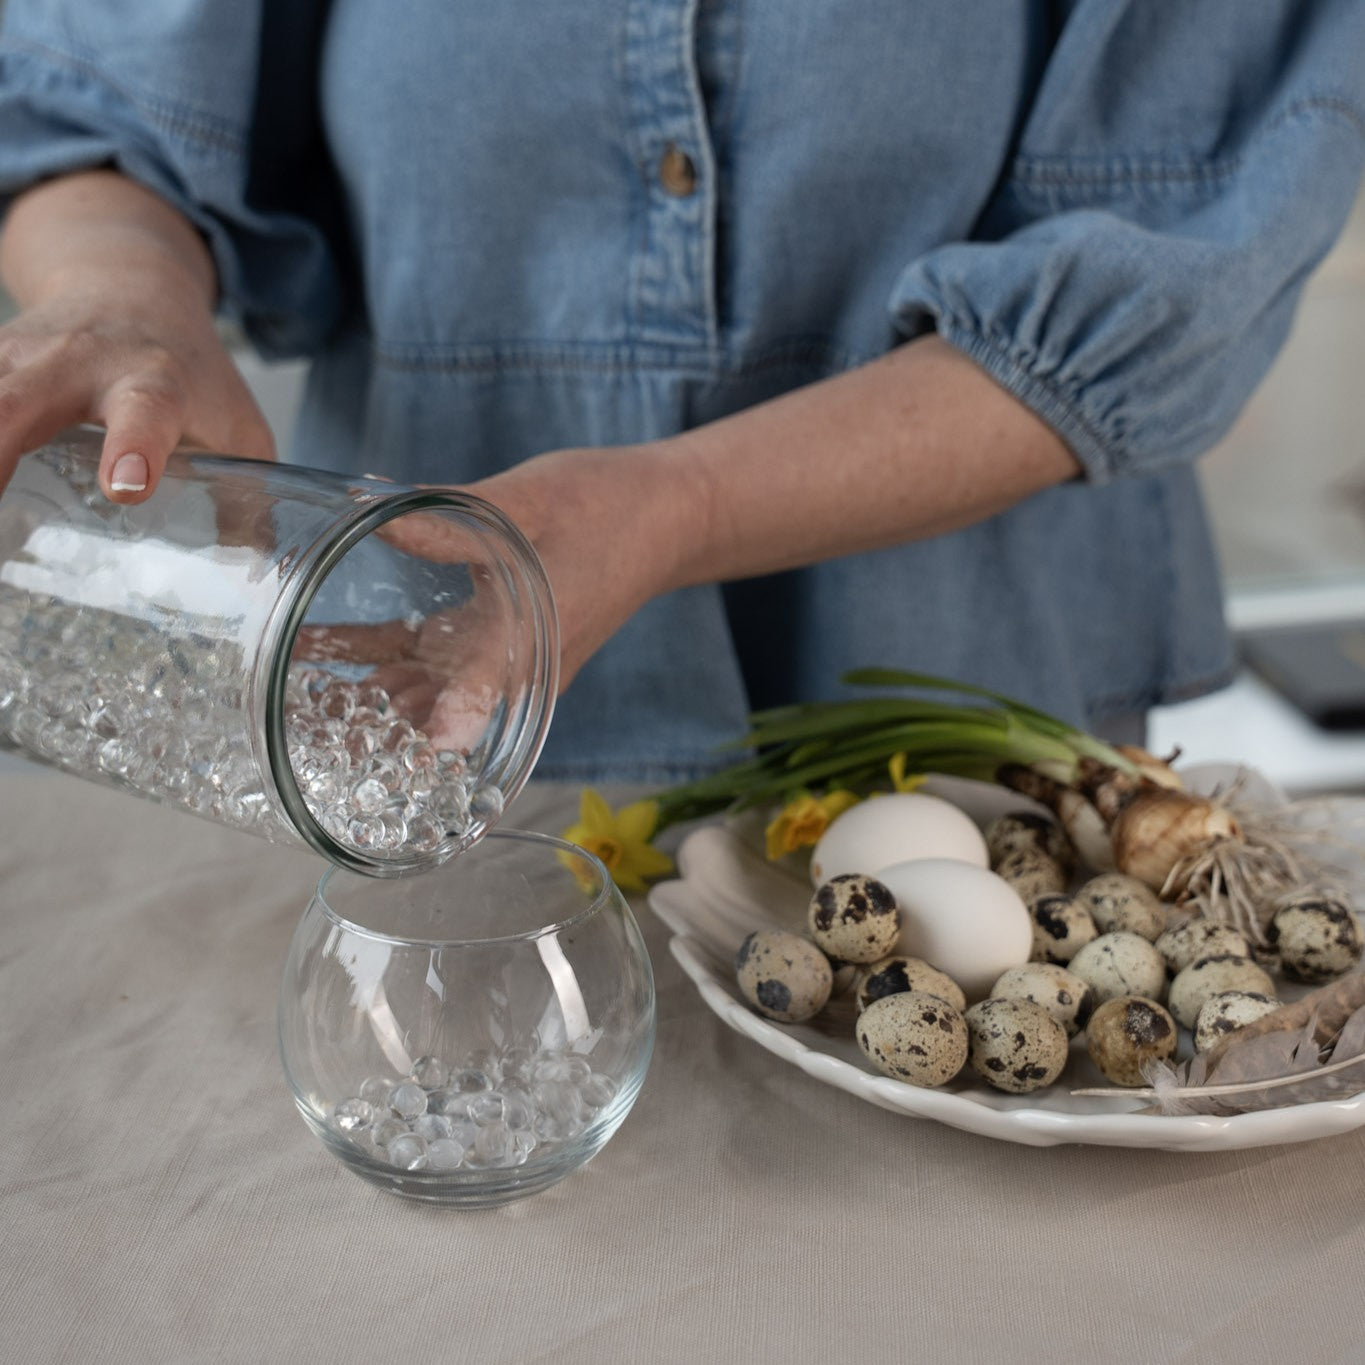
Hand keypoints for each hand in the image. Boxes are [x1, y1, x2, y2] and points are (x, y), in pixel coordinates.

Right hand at [0, 288, 274, 502]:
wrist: (130, 283)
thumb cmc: (191, 374)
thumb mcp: (239, 427)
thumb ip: (253, 499)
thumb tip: (260, 579)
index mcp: (154, 382)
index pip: (145, 413)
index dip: (135, 447)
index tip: (125, 486)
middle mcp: (75, 363)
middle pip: (15, 401)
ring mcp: (13, 357)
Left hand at [291, 442, 691, 748]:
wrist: (662, 516)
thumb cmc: (606, 507)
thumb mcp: (528, 502)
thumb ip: (450, 519)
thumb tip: (372, 515)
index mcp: (532, 640)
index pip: (476, 696)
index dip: (434, 729)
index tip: (400, 759)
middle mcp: (516, 668)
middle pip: (436, 716)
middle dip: (373, 732)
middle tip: (299, 740)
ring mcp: (505, 660)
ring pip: (425, 694)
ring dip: (368, 703)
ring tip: (293, 709)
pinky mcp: (494, 643)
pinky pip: (430, 663)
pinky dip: (383, 663)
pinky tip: (328, 655)